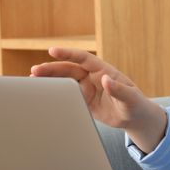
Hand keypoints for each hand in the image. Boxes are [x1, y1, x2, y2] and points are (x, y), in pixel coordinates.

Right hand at [31, 47, 166, 152]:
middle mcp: (93, 77)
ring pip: (65, 81)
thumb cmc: (136, 105)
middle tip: (35, 71)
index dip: (67, 54)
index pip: (83, 58)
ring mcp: (87, 88)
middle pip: (69, 69)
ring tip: (33, 80)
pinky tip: (43, 95)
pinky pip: (68, 95)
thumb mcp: (130, 98)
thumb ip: (119, 89)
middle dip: (52, 69)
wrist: (135, 118)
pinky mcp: (84, 100)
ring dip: (50, 80)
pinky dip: (56, 94)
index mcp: (103, 71)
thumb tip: (106, 79)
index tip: (52, 51)